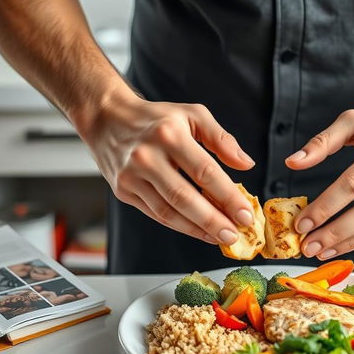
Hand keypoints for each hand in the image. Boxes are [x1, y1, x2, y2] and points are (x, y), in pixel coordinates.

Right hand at [80, 91, 255, 244]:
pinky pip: (155, 214)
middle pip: (185, 197)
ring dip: (197, 229)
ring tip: (220, 238)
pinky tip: (199, 231)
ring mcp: (131, 176)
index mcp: (169, 134)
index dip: (228, 196)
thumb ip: (221, 139)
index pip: (204, 172)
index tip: (245, 213)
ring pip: (168, 211)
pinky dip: (180, 226)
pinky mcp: (123, 191)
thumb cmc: (156, 118)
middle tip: (235, 235)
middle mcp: (147, 156)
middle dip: (213, 220)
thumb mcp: (193, 115)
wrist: (107, 119)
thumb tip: (247, 164)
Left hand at [286, 102, 353, 258]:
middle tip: (307, 245)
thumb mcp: (353, 120)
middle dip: (334, 233)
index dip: (326, 207)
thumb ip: (321, 142)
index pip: (352, 184)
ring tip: (319, 251)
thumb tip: (292, 162)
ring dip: (346, 242)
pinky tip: (340, 246)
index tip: (302, 223)